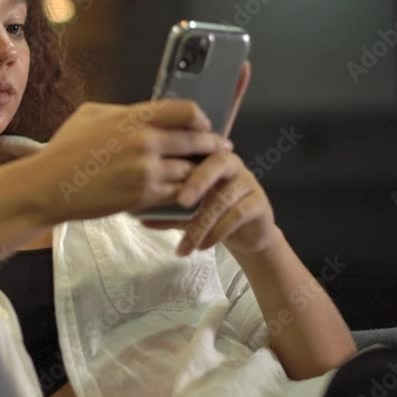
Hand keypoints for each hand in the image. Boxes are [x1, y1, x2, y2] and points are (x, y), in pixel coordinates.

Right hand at [23, 99, 232, 224]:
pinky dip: (187, 195)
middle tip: (221, 150)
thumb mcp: (90, 115)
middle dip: (213, 147)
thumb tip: (139, 113)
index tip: (205, 125)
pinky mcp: (144, 195)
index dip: (201, 119)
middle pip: (197, 141)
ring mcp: (147, 169)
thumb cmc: (64, 150)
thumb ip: (121, 111)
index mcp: (134, 116)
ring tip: (206, 177)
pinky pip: (179, 194)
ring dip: (200, 174)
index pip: (187, 110)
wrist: (49, 185)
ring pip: (191, 170)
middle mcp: (146, 140)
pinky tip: (190, 196)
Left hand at [142, 152, 279, 255]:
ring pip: (223, 198)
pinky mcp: (258, 203)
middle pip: (216, 163)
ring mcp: (246, 182)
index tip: (160, 177)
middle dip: (197, 182)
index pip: (195, 150)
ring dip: (202, 223)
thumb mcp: (185, 211)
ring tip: (187, 244)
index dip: (179, 159)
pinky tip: (203, 246)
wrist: (245, 234)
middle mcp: (230, 163)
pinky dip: (218, 232)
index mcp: (208, 157)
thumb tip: (137, 216)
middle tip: (181, 201)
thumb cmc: (210, 213)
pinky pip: (237, 214)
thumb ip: (166, 209)